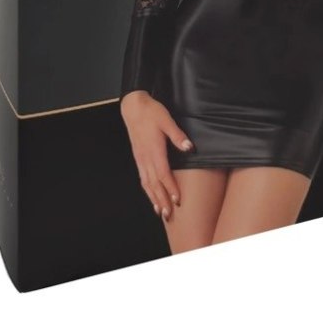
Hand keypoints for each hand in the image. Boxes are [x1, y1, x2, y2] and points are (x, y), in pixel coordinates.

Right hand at [120, 91, 194, 220]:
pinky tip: (150, 195)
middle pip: (154, 184)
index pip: (163, 175)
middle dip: (162, 200)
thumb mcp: (167, 120)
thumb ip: (178, 135)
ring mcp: (140, 159)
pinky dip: (147, 189)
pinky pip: (142, 177)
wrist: (133, 108)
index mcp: (154, 150)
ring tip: (159, 211)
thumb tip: (189, 148)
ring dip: (153, 198)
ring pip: (147, 183)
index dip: (171, 188)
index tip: (177, 200)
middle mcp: (146, 158)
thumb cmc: (151, 112)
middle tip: (169, 214)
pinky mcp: (138, 157)